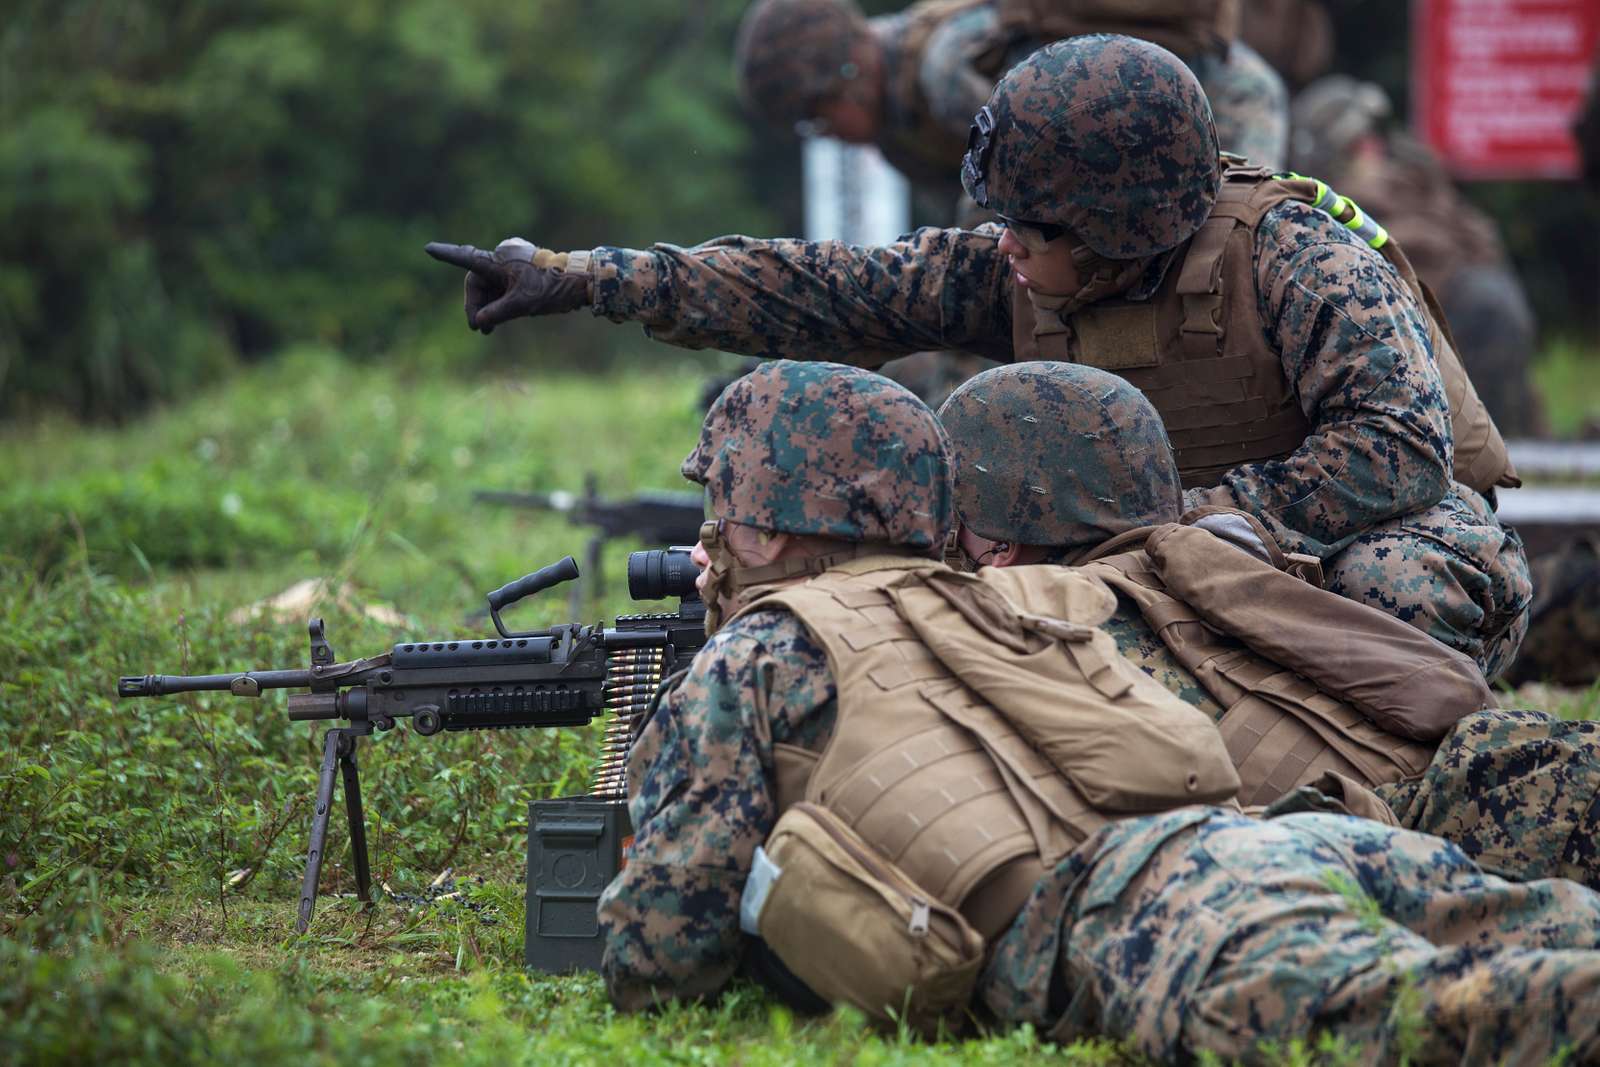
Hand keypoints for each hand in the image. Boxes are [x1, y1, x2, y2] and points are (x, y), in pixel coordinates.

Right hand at [424, 238, 590, 333]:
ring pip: (487, 290)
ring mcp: (509, 269)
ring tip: (487, 331)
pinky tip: (493, 324)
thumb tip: (479, 322)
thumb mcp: (523, 304)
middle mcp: (501, 261)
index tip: (428, 248)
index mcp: (499, 261)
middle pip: (476, 284)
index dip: (447, 255)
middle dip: (475, 306)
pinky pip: (498, 292)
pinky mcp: (517, 277)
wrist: (578, 282)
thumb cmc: (552, 287)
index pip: (467, 259)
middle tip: (478, 328)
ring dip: (486, 309)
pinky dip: (495, 306)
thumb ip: (497, 313)